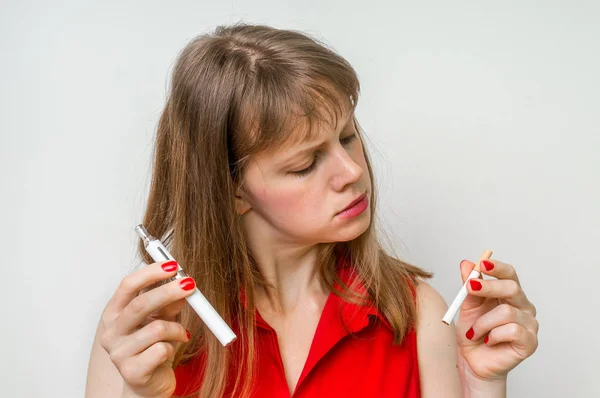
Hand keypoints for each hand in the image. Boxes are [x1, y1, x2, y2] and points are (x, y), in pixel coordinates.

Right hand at [98, 260, 194, 397]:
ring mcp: (118, 353)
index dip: (151, 273)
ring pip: (156, 329)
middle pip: (139, 304)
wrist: (149, 383)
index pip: (127, 285)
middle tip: (190, 284)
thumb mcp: (161, 319)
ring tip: (181, 333)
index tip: (173, 265)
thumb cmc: (152, 347)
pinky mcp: (131, 372)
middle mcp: (112, 332)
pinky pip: (161, 350)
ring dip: (176, 328)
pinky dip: (173, 346)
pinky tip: (171, 350)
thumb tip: (184, 282)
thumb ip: (169, 303)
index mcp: (114, 313)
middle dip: (168, 291)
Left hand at [455, 258, 538, 383]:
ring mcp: (529, 324)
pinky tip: (488, 341)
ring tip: (474, 332)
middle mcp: (523, 306)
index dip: (497, 267)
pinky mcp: (530, 342)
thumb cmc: (473, 332)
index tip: (482, 264)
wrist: (472, 361)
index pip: (509, 274)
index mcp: (510, 294)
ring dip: (483, 322)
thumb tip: (466, 263)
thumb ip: (469, 286)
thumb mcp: (467, 306)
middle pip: (512, 288)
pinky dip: (493, 335)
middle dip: (488, 287)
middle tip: (469, 288)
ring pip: (506, 312)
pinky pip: (511, 330)